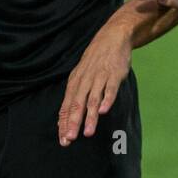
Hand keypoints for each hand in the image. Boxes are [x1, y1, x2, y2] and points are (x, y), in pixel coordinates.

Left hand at [58, 23, 131, 146]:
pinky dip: (107, 100)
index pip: (67, 106)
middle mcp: (85, 80)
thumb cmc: (95, 60)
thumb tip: (63, 119)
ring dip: (90, 116)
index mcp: (75, 82)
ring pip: (93, 99)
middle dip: (73, 122)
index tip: (63, 140)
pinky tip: (104, 111)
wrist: (112, 37)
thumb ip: (73, 97)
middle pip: (77, 104)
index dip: (64, 123)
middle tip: (70, 139)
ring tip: (88, 133)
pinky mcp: (114, 74)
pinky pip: (110, 89)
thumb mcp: (80, 76)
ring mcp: (100, 77)